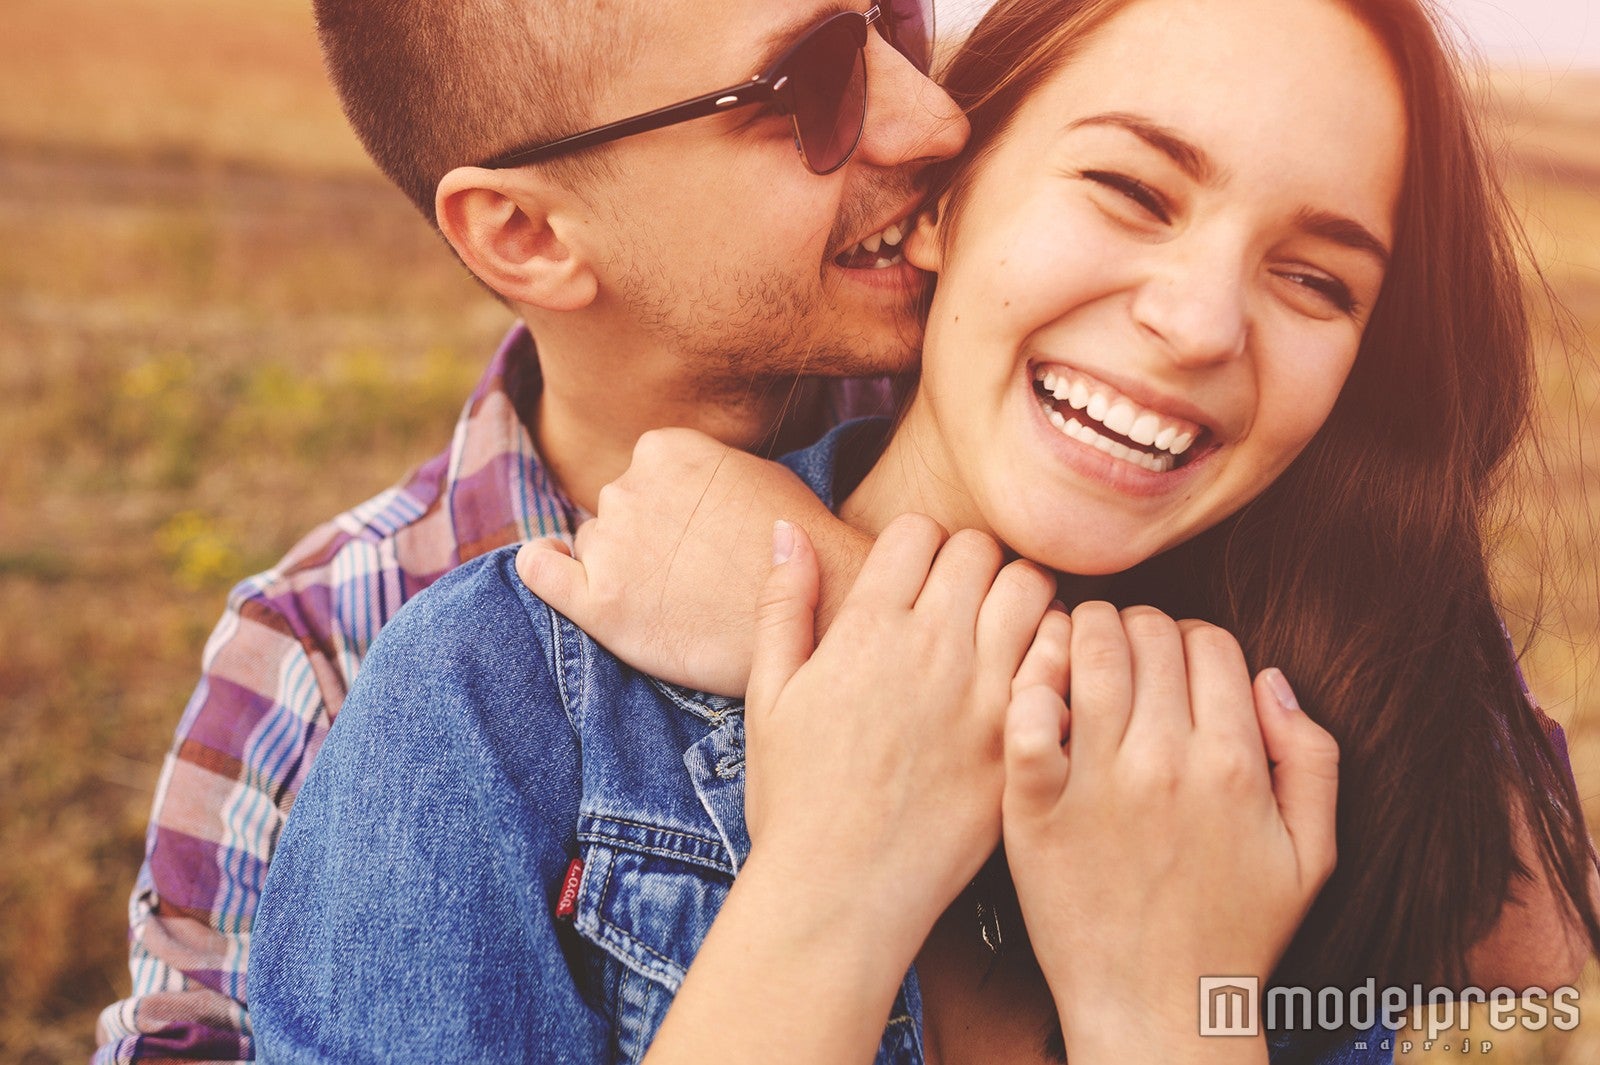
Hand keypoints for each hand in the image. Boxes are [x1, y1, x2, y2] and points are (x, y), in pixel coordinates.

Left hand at [517, 428, 854, 694]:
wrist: (818, 611)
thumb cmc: (797, 548)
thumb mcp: (755, 474)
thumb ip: (700, 470)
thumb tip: (668, 475)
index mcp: (663, 449)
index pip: (640, 477)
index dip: (665, 513)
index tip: (692, 540)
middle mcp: (628, 487)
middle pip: (614, 514)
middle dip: (643, 542)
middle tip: (691, 577)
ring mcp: (611, 544)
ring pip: (593, 549)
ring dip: (620, 570)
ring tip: (674, 599)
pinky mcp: (599, 603)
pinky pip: (540, 572)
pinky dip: (541, 568)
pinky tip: (548, 566)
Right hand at [743, 516, 1055, 964]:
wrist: (841, 893)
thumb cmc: (796, 800)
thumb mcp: (768, 696)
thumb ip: (782, 605)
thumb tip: (787, 528)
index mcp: (867, 629)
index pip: (919, 532)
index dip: (919, 546)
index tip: (917, 578)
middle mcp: (931, 647)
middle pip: (980, 549)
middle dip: (973, 562)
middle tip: (966, 601)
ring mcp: (983, 692)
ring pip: (1032, 589)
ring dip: (1020, 596)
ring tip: (1006, 630)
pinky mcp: (1022, 738)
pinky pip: (1064, 658)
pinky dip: (1057, 649)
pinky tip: (1036, 674)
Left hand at [1001, 604, 1339, 1062]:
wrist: (1156, 1010)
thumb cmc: (1233, 932)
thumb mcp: (1312, 855)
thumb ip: (1312, 757)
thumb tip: (1271, 677)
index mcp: (1234, 765)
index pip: (1210, 641)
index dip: (1192, 640)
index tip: (1173, 666)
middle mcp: (1167, 763)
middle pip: (1148, 631)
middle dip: (1138, 629)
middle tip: (1123, 658)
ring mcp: (1097, 783)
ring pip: (1088, 649)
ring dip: (1082, 635)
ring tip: (1079, 659)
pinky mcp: (1035, 806)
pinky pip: (1025, 713)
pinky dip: (1029, 686)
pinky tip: (1041, 698)